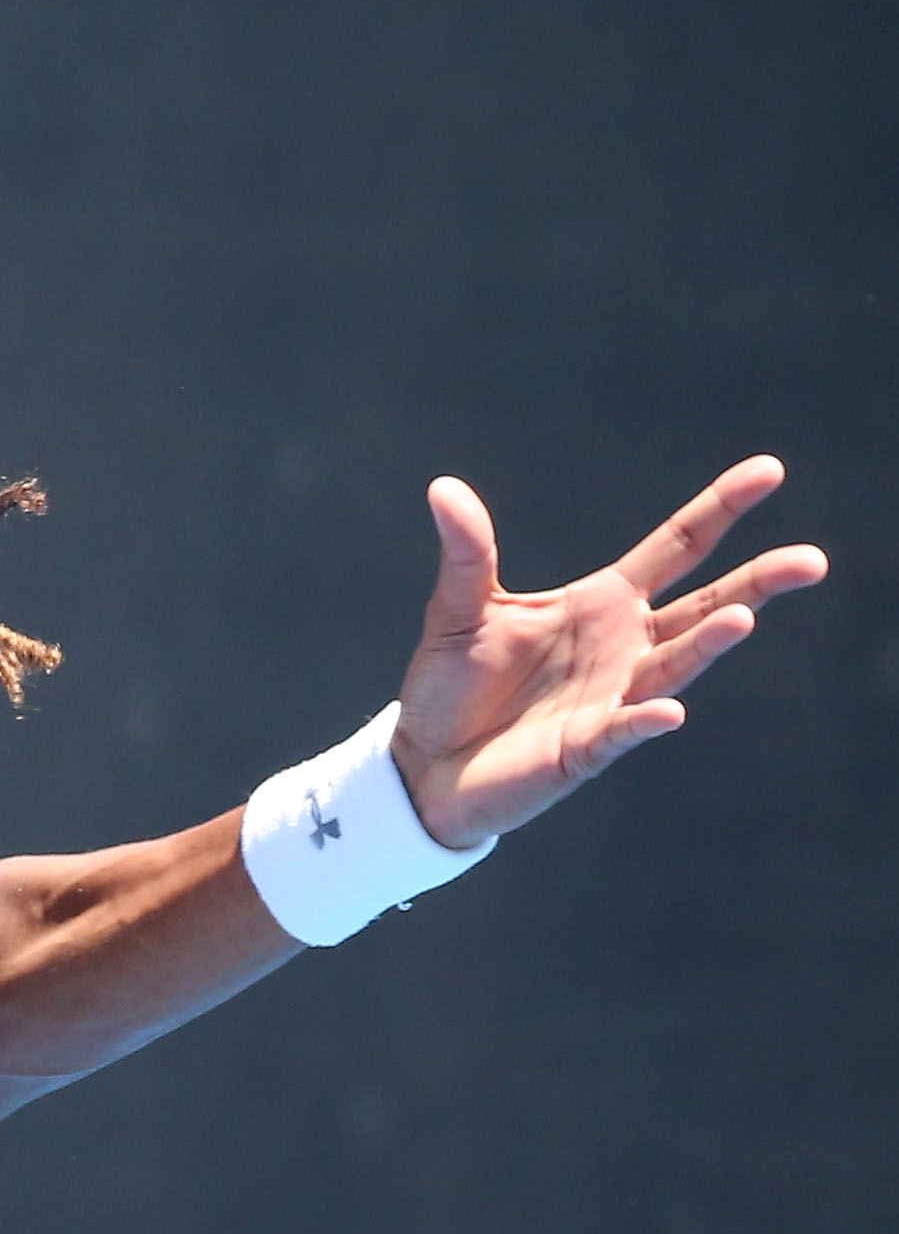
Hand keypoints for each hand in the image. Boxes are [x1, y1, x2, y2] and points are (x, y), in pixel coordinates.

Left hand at [390, 456, 826, 845]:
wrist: (423, 761)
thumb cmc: (451, 684)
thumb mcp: (458, 609)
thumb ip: (467, 552)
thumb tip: (444, 488)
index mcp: (602, 603)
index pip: (677, 547)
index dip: (721, 509)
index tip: (769, 472)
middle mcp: (624, 646)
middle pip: (704, 606)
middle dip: (755, 583)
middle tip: (809, 561)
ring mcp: (613, 698)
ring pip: (674, 665)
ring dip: (706, 644)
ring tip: (742, 618)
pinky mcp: (587, 748)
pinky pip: (623, 731)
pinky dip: (645, 719)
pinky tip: (667, 709)